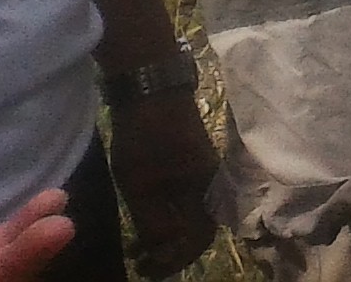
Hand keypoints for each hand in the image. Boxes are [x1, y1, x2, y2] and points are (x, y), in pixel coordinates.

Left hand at [106, 86, 220, 277]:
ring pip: (191, 213)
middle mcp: (211, 183)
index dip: (174, 260)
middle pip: (199, 228)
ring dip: (169, 233)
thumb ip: (154, 221)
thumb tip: (162, 249)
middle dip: (172, 249)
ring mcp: (202, 170)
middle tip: (140, 259)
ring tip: (140, 242)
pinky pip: (185, 199)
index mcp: (205, 190)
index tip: (145, 269)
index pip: (199, 239)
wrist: (152, 87)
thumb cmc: (147, 136)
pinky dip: (169, 215)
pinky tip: (147, 215)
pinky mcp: (190, 160)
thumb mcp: (141, 184)